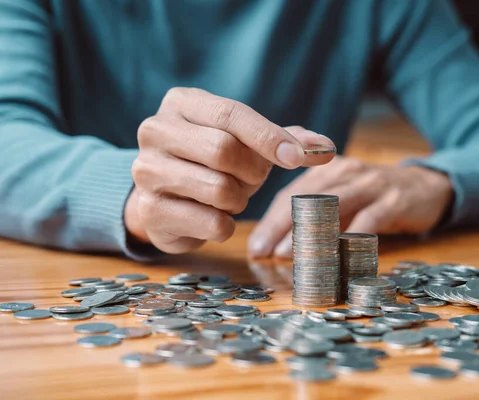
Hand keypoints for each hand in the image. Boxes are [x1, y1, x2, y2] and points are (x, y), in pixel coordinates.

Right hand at [125, 87, 334, 253]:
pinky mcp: (150, 211)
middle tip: (252, 179)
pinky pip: (211, 223)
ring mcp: (146, 172)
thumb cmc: (211, 161)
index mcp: (181, 103)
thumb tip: (326, 148)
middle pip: (224, 150)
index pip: (232, 114)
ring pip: (218, 189)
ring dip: (238, 199)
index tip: (298, 157)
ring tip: (229, 196)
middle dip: (252, 172)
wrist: (164, 196)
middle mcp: (155, 131)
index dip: (270, 138)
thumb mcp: (245, 142)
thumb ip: (285, 140)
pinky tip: (213, 216)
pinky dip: (225, 225)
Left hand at [248, 156, 453, 257]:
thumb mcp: (344, 201)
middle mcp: (345, 172)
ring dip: (311, 234)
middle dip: (283, 227)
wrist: (427, 186)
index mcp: (327, 170)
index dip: (272, 220)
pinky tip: (339, 260)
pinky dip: (352, 241)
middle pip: (307, 198)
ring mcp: (371, 184)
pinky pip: (369, 221)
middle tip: (265, 253)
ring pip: (334, 208)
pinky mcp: (394, 199)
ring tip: (293, 257)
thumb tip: (280, 247)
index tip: (256, 246)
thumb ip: (318, 216)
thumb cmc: (376, 199)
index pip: (291, 193)